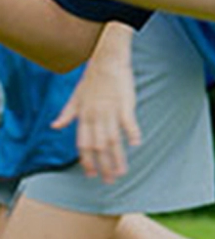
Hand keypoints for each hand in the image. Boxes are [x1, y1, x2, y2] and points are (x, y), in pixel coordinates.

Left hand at [52, 24, 141, 183]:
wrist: (107, 58)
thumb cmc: (92, 77)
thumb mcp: (75, 96)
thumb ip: (66, 113)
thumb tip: (54, 126)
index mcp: (83, 116)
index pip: (83, 144)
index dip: (87, 161)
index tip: (91, 175)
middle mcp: (95, 116)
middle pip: (98, 147)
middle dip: (103, 166)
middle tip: (110, 180)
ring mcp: (109, 110)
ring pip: (112, 139)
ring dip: (117, 158)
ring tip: (122, 171)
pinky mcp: (124, 102)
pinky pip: (127, 121)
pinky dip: (131, 133)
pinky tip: (136, 144)